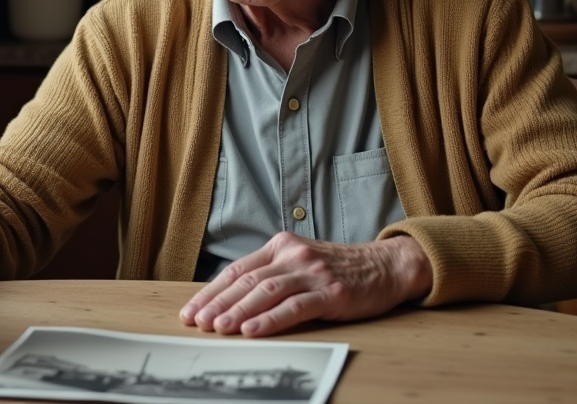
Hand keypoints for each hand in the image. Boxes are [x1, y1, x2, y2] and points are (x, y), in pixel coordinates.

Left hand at [179, 232, 432, 337]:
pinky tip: (253, 330)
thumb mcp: (300, 262)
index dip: (211, 291)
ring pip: (266, 291)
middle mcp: (293, 255)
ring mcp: (312, 272)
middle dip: (217, 303)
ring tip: (218, 327)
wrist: (384, 265)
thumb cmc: (338, 268)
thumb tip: (230, 300)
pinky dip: (270, 319)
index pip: (237, 270)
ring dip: (238, 311)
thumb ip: (271, 273)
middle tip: (196, 321)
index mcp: (280, 245)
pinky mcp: (330, 291)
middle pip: (246, 280)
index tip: (191, 309)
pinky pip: (294, 307)